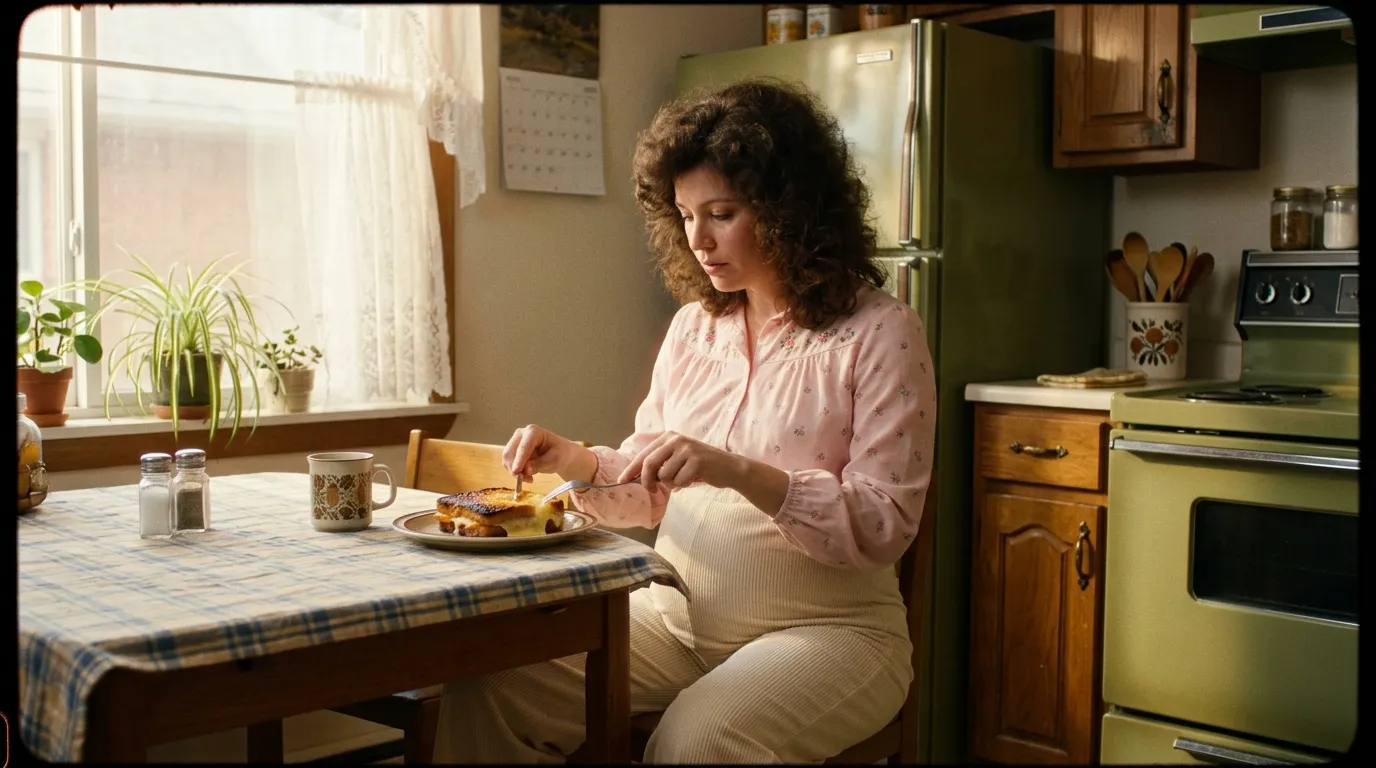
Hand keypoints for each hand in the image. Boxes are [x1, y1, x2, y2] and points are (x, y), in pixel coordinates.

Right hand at [504, 424, 579, 481]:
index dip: (519, 460)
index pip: (524, 446)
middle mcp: (521, 434)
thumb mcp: (554, 461)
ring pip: (507, 459)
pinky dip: (515, 472)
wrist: (561, 454)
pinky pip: (508, 464)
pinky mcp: (513, 451)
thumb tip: (525, 470)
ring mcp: (516, 442)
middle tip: (524, 479)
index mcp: (534, 431)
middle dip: (515, 467)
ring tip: (529, 478)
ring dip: (515, 471)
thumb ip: (539, 465)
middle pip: (510, 452)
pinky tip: (527, 476)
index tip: (516, 472)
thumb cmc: (560, 454)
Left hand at [619, 431, 740, 493]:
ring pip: (665, 476)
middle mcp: (676, 439)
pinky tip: (694, 478)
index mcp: (668, 437)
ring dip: (671, 484)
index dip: (631, 469)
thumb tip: (636, 478)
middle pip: (650, 464)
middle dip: (647, 481)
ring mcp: (687, 449)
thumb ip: (659, 465)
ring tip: (683, 478)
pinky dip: (684, 485)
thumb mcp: (677, 460)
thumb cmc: (699, 467)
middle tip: (651, 490)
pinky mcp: (697, 461)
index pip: (644, 455)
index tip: (621, 481)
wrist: (728, 468)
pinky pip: (679, 481)